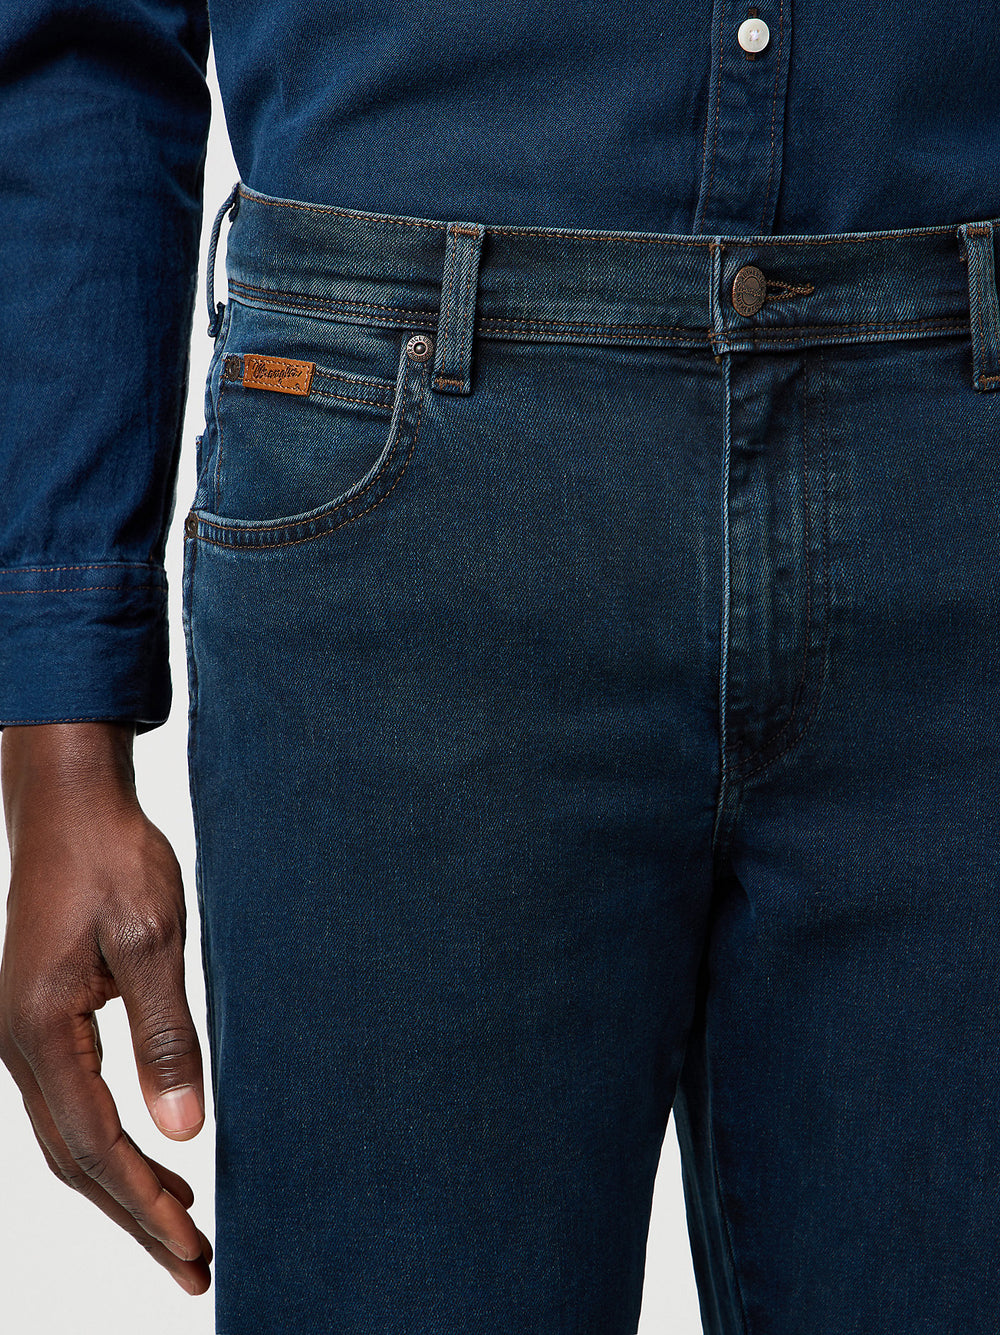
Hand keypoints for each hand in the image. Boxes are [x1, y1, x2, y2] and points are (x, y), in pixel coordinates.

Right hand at [0, 722, 211, 1294]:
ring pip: (69, 1136)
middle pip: (75, 1159)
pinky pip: (70, 1102)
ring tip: (180, 1225)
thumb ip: (165, 1037)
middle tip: (194, 1265)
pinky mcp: (41, 1017)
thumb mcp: (151, 941)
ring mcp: (24, 1033)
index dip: (144, 1204)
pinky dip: (111, 1141)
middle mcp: (20, 1045)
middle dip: (134, 1216)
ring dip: (122, 1185)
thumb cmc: (111, 858)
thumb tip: (184, 1130)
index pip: (96, 1145)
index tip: (193, 1248)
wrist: (69, 801)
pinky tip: (150, 1151)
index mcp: (41, 1032)